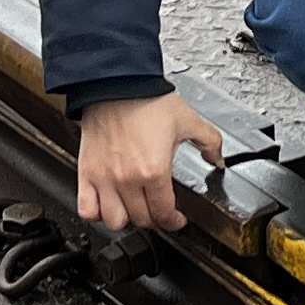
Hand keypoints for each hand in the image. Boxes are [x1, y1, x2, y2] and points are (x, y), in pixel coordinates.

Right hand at [76, 91, 226, 229]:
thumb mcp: (188, 120)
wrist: (115, 82)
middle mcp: (128, 179)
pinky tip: (105, 204)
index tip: (176, 219)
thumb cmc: (146, 99)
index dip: (174, 221)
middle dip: (154, 219)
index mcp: (154, 171)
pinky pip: (86, 208)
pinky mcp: (86, 172)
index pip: (164, 214)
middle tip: (158, 210)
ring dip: (125, 220)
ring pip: (114, 221)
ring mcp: (104, 178)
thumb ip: (209, 142)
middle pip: (141, 220)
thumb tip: (218, 158)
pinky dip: (95, 213)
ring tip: (132, 209)